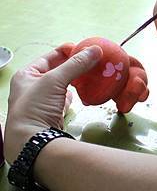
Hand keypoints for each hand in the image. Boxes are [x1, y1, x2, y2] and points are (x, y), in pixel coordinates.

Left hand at [4, 45, 101, 163]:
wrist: (33, 141)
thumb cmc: (35, 107)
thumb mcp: (54, 80)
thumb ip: (75, 64)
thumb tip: (95, 50)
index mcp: (26, 75)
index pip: (50, 57)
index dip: (67, 52)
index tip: (84, 49)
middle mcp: (32, 87)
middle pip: (58, 71)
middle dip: (75, 66)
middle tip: (91, 62)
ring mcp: (43, 102)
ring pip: (63, 86)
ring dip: (76, 81)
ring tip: (90, 75)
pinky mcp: (52, 114)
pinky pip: (66, 100)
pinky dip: (75, 96)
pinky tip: (83, 93)